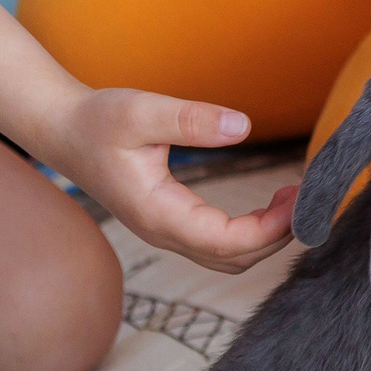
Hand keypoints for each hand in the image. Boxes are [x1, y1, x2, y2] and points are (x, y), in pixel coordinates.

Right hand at [42, 89, 296, 272]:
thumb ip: (191, 120)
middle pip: (234, 259)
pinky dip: (252, 233)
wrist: (63, 132)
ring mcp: (166, 232)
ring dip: (267, 238)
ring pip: (227, 258)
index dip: (271, 228)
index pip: (227, 242)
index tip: (299, 197)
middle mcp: (164, 232)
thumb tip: (243, 126)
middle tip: (307, 197)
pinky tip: (272, 205)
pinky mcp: (171, 224)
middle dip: (278, 236)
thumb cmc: (98, 121)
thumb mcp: (141, 111)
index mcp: (158, 213)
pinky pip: (218, 245)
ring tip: (294, 199)